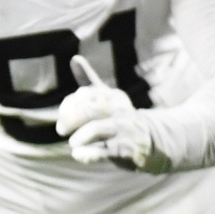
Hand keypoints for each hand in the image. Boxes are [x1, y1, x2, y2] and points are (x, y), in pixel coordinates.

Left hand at [57, 56, 160, 170]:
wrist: (153, 142)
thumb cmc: (120, 119)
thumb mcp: (107, 99)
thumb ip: (89, 81)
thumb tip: (74, 59)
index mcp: (113, 96)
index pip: (85, 94)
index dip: (69, 105)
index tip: (62, 114)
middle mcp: (120, 110)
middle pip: (89, 110)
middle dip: (70, 120)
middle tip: (62, 130)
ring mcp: (124, 130)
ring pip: (95, 129)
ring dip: (78, 137)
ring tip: (74, 144)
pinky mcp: (126, 150)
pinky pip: (104, 151)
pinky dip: (88, 154)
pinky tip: (78, 155)